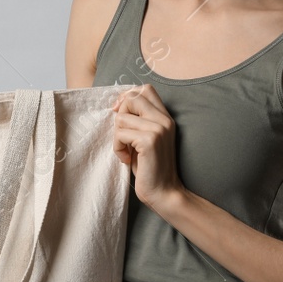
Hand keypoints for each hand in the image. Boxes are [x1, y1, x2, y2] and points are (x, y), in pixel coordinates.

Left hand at [111, 84, 184, 209]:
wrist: (164, 192)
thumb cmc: (150, 168)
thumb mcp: (144, 139)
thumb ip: (138, 121)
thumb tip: (118, 105)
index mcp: (165, 117)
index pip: (145, 89)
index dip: (128, 97)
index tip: (121, 115)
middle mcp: (164, 119)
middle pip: (132, 97)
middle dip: (120, 115)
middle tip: (122, 135)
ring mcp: (158, 129)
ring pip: (122, 117)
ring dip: (117, 137)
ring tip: (126, 151)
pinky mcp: (149, 141)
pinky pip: (120, 134)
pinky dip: (118, 148)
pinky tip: (127, 159)